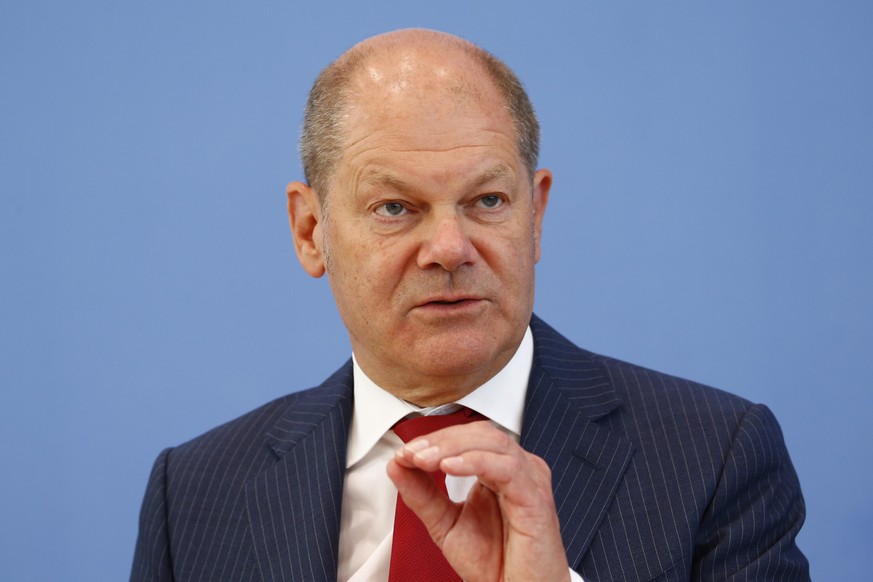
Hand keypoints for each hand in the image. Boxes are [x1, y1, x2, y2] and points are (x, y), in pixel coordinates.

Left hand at [386, 421, 570, 581]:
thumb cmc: (496, 563)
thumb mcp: (445, 523)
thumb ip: (422, 494)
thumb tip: (397, 465)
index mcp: (499, 471)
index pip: (468, 437)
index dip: (435, 439)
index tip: (405, 452)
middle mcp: (516, 470)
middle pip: (481, 433)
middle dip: (441, 440)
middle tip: (412, 454)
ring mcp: (529, 481)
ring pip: (493, 442)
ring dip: (453, 446)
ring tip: (424, 459)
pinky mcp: (535, 498)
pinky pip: (507, 468)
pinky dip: (476, 461)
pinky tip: (450, 466)